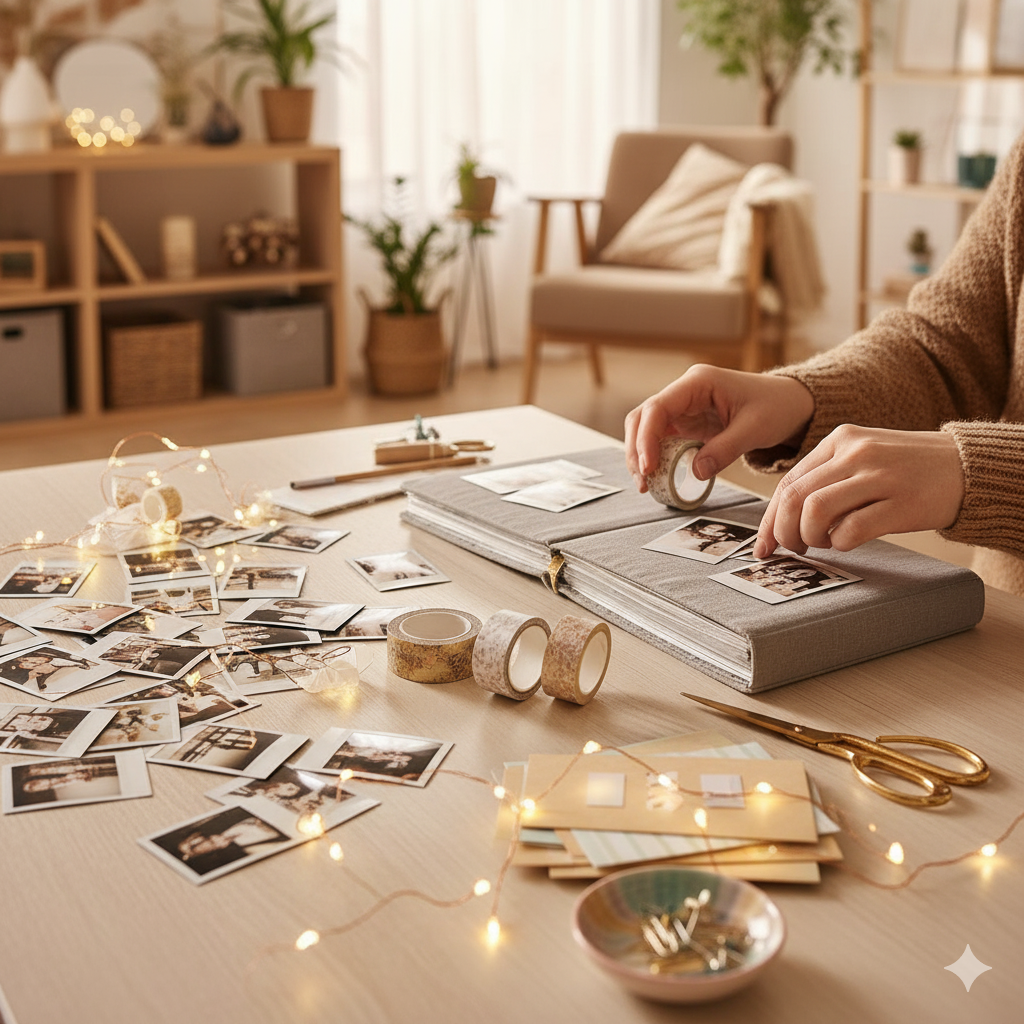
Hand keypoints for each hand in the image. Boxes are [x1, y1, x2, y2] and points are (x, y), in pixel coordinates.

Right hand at [624, 365, 814, 489]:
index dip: (646, 438)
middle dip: (637, 450)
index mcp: (698, 382)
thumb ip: (724, 450)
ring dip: (641, 456)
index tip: (648, 466)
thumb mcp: (755, 429)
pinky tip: (658, 477)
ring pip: (646, 430)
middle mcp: (684, 392)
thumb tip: (695, 472)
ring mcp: (683, 408)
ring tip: (647, 484)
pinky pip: (661, 441)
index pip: (657, 407)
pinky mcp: (686, 424)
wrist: (790, 404)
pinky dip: (655, 459)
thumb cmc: (776, 407)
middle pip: (643, 418)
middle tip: (643, 481)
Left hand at [753, 425, 964, 557]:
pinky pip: (851, 529)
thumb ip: (825, 478)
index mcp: (840, 439)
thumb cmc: (906, 469)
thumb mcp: (862, 457)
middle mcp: (856, 452)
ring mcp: (878, 476)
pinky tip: (847, 543)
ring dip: (810, 537)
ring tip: (822, 544)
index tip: (764, 545)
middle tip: (794, 549)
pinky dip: (840, 543)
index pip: (788, 483)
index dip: (769, 519)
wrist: (966, 466)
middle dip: (784, 532)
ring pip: (815, 511)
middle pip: (795, 498)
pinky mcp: (900, 503)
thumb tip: (782, 519)